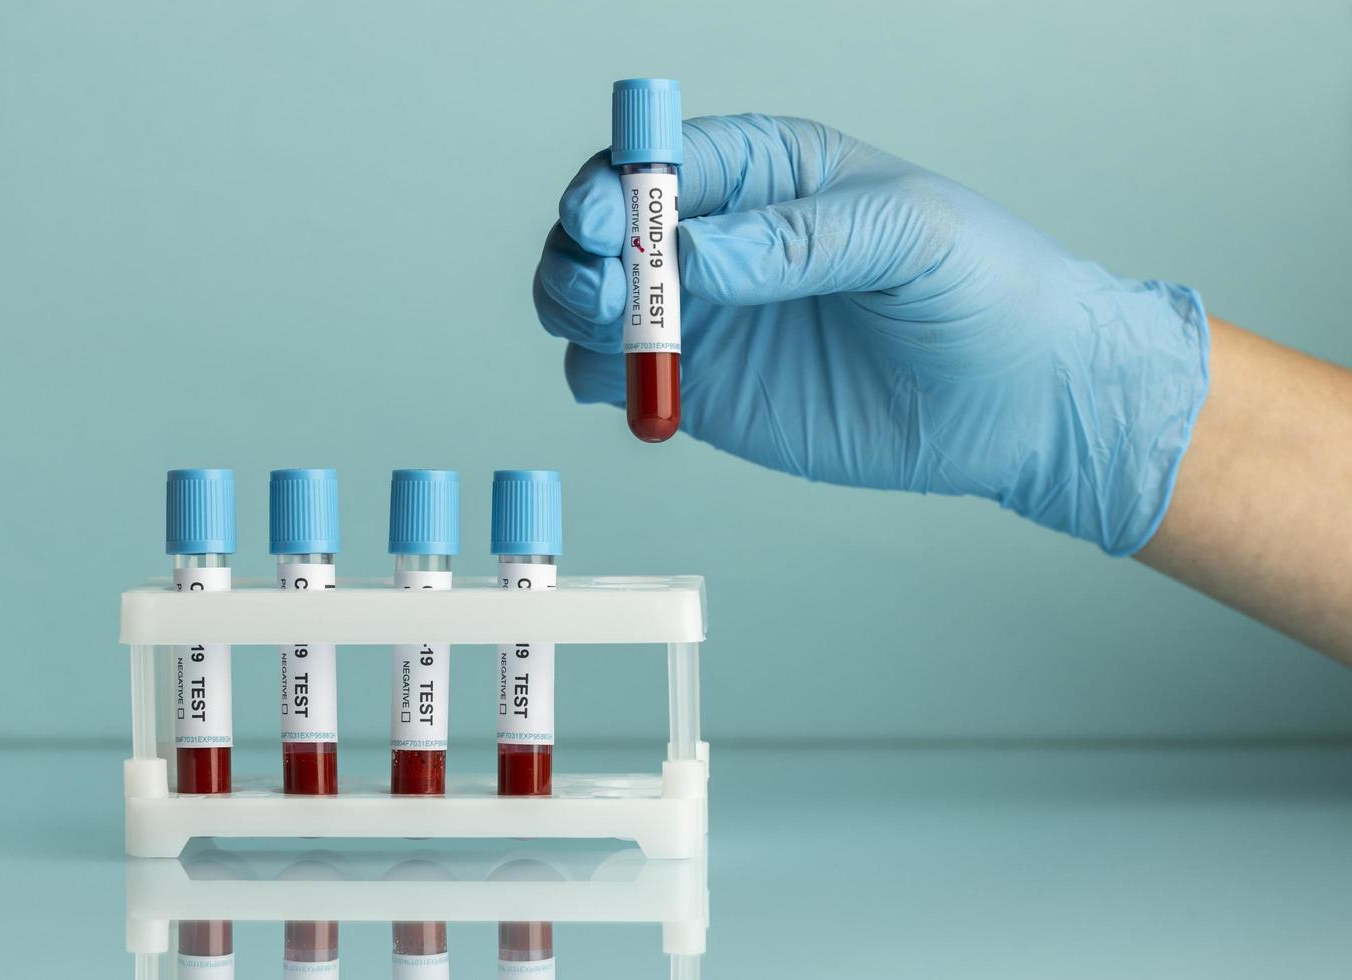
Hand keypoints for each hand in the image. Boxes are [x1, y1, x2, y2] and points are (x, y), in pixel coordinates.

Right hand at [535, 114, 1207, 554]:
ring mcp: (707, 316)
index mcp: (768, 170)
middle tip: (603, 289)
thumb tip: (695, 254)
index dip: (618, 183)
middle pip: (606, 227)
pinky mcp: (706, 389)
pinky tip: (635, 387)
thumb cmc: (987, 289)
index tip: (607, 219)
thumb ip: (799, 237)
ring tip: (613, 329)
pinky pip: (617, 377)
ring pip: (594, 299)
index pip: (662, 159)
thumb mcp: (911, 233)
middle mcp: (721, 238)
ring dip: (576, 307)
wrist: (1023, 402)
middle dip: (583, 250)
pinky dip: (602, 379)